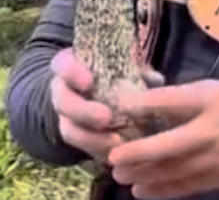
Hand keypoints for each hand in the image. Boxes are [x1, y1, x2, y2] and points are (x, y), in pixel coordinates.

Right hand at [49, 47, 164, 162]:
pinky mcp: (79, 140)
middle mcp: (63, 92)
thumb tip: (155, 79)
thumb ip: (137, 69)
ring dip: (92, 139)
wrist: (94, 93)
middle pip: (63, 102)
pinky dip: (102, 153)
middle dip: (83, 112)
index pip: (62, 65)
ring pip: (70, 131)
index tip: (89, 81)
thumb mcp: (123, 64)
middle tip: (106, 118)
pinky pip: (84, 150)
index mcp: (70, 66)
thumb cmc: (113, 71)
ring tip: (117, 142)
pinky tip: (121, 155)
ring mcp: (66, 118)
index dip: (72, 73)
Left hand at [107, 79, 218, 198]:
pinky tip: (142, 191)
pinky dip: (162, 191)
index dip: (144, 104)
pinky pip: (185, 187)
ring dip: (144, 175)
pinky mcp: (217, 180)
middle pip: (169, 146)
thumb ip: (180, 96)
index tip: (118, 106)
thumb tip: (143, 100)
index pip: (172, 103)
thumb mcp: (214, 89)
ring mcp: (214, 162)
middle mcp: (210, 136)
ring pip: (173, 172)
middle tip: (112, 157)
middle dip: (138, 153)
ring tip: (120, 175)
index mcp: (210, 105)